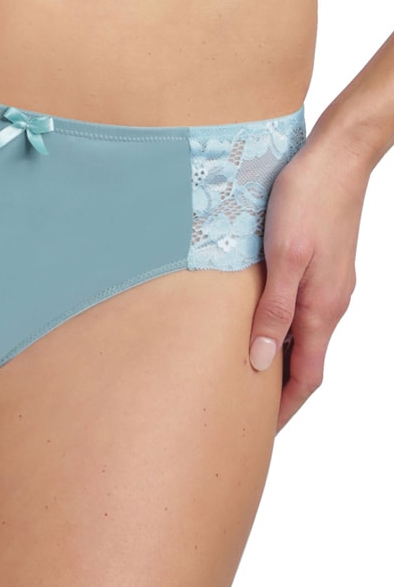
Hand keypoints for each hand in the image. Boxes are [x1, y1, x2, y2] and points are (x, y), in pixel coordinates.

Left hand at [247, 107, 370, 433]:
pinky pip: (304, 313)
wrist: (339, 153)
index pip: (306, 377)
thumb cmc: (307, 197)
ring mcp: (330, 285)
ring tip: (247, 376)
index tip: (260, 432)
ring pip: (305, 338)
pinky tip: (261, 326)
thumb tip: (261, 362)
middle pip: (306, 363)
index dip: (284, 409)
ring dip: (281, 362)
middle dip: (280, 393)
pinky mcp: (324, 267)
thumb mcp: (282, 256)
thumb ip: (273, 311)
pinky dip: (284, 332)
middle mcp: (331, 303)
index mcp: (322, 308)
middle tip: (247, 413)